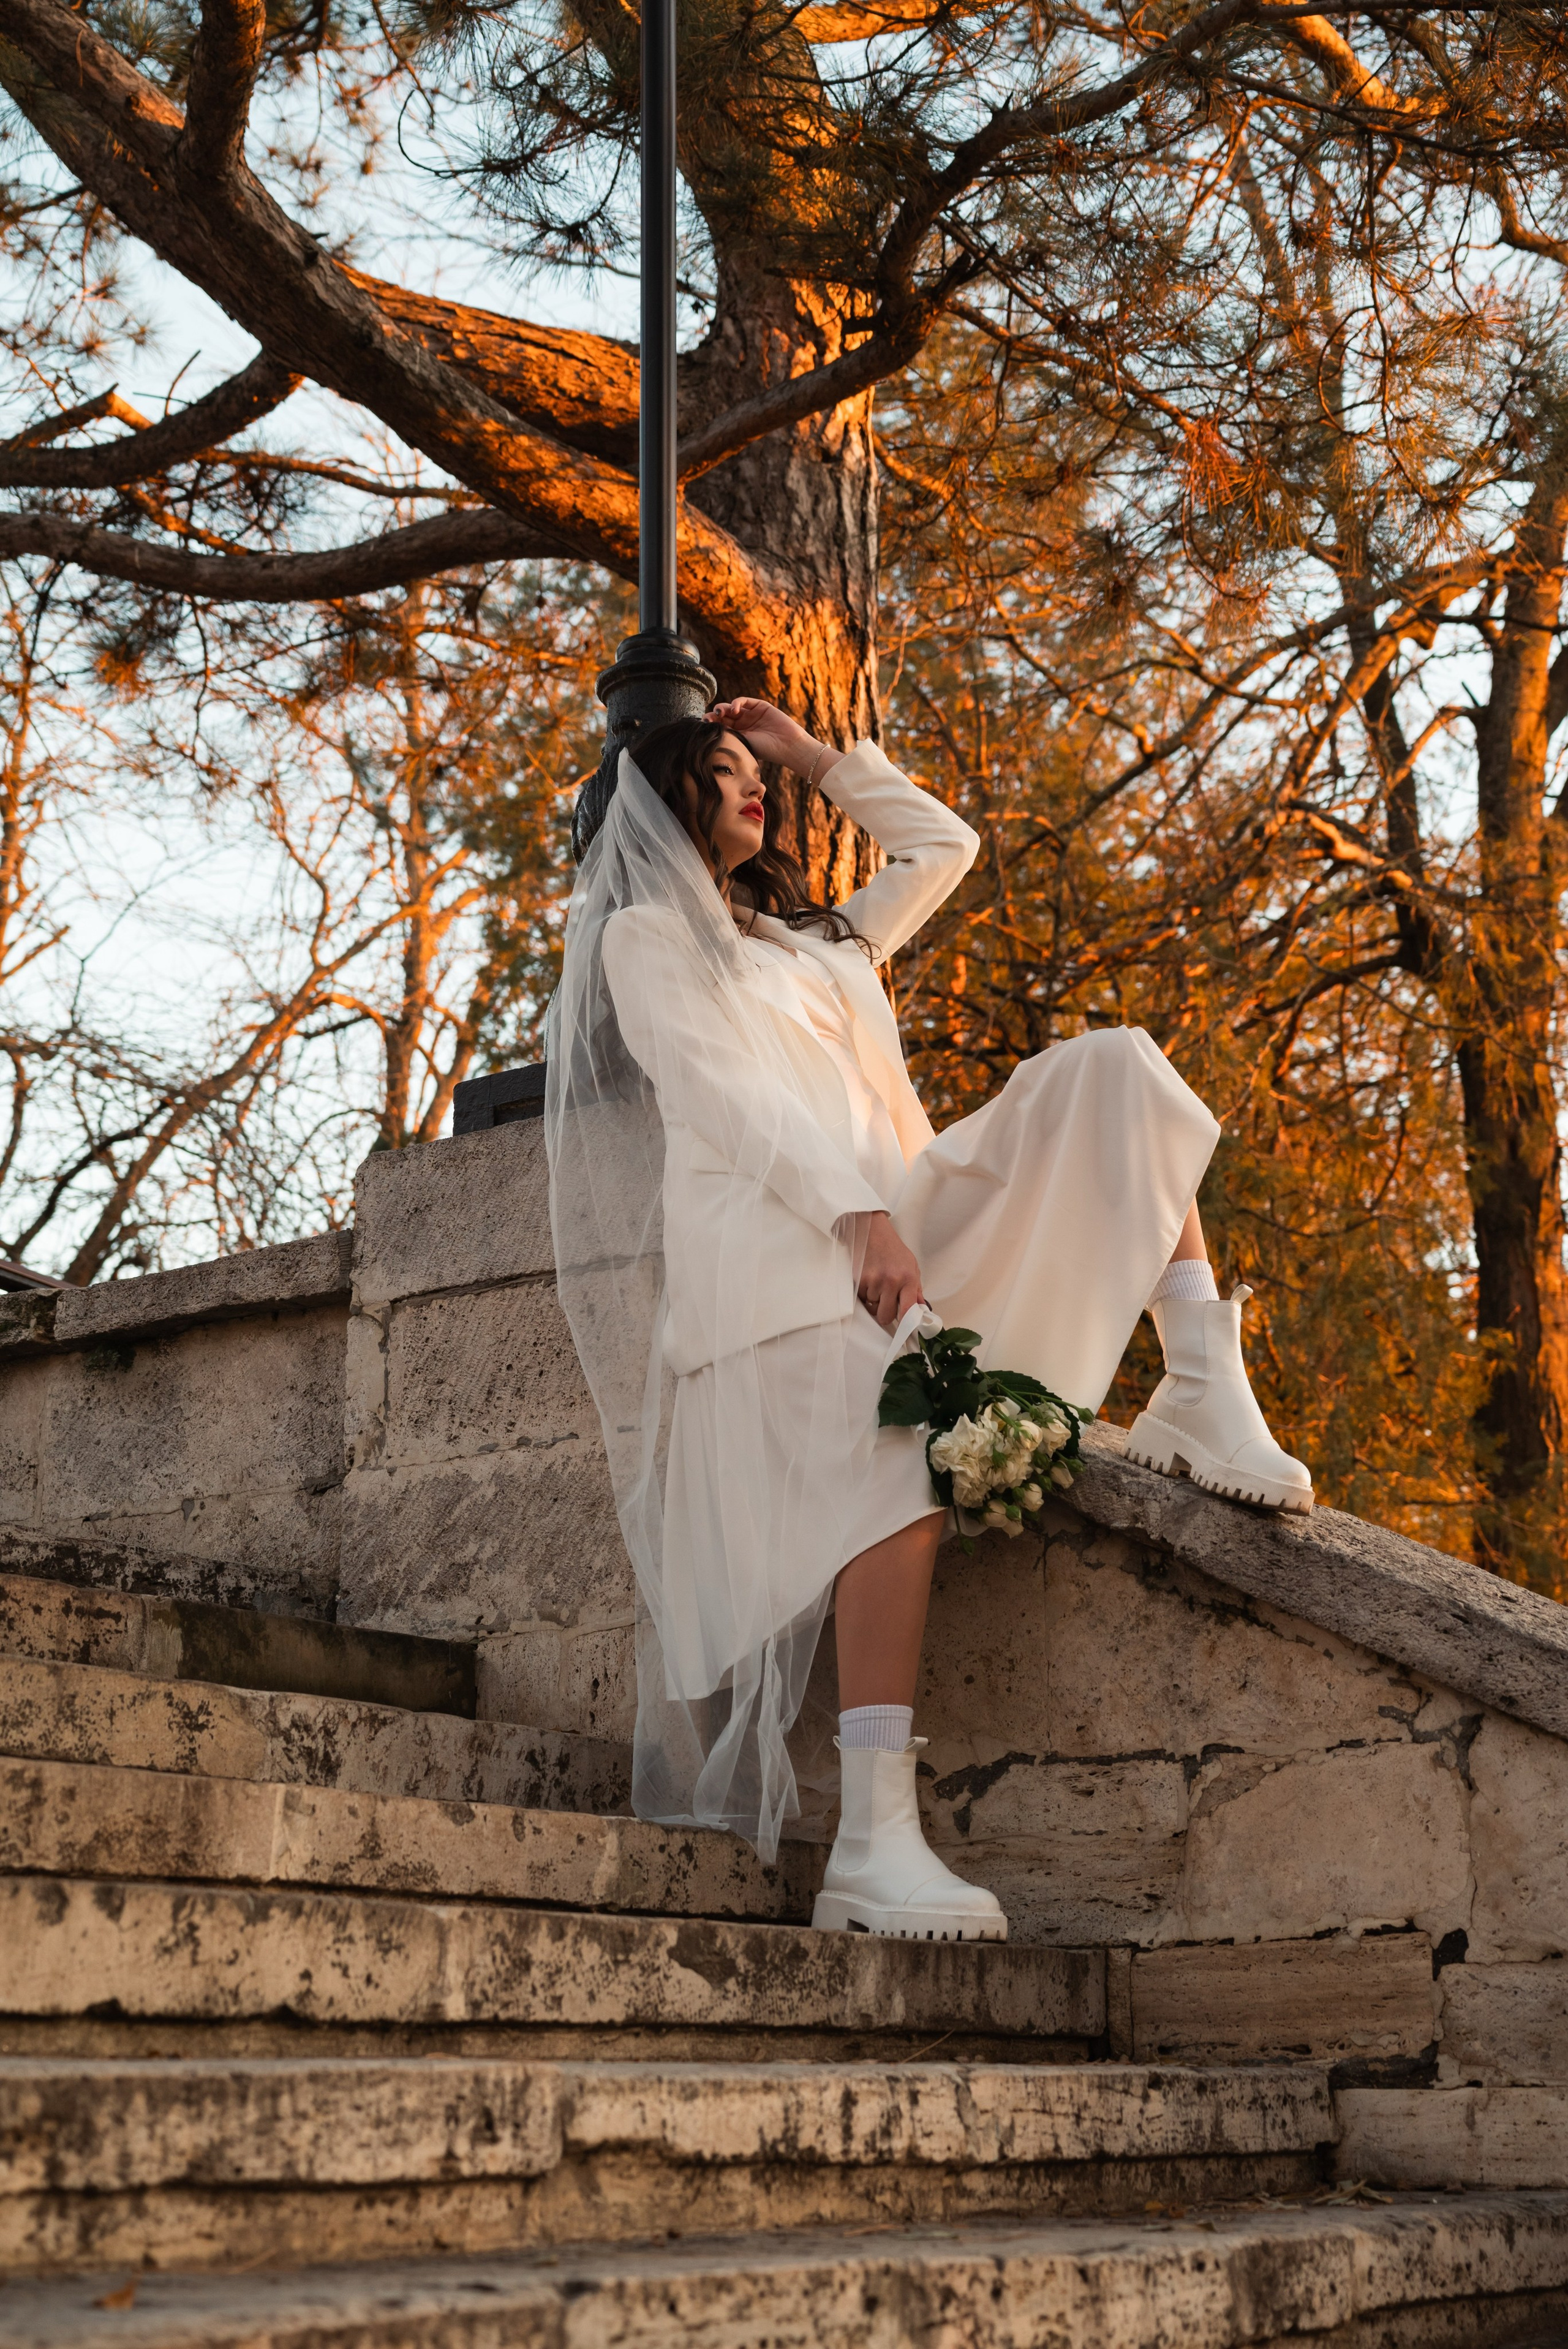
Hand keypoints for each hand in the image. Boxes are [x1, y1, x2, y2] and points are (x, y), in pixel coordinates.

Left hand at [707, 697, 832, 779]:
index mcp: (738, 735)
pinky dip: (736, 702)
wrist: (786, 745)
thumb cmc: (765, 750)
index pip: (720, 727)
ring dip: (723, 708)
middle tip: (709, 720)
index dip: (711, 724)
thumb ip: (728, 735)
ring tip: (720, 713)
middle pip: (723, 716)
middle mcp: (743, 724)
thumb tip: (707, 730)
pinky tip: (734, 710)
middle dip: (714, 716)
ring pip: (731, 707)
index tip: (704, 726)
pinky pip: (743, 700)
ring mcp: (751, 714)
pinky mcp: (759, 706)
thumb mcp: (742, 743)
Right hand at [856, 1211, 924, 1331]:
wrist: (872, 1231)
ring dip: (873, 1301)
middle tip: (885, 1303)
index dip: (906, 1323)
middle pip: (885, 1316)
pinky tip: (868, 1280)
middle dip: (884, 1314)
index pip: (908, 1310)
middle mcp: (891, 1281)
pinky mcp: (859, 1280)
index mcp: (908, 1278)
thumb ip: (916, 1289)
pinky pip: (861, 1298)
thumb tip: (922, 1309)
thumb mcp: (911, 1266)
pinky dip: (864, 1293)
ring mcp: (874, 1281)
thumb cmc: (893, 1249)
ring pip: (872, 1307)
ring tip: (877, 1283)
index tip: (905, 1328)